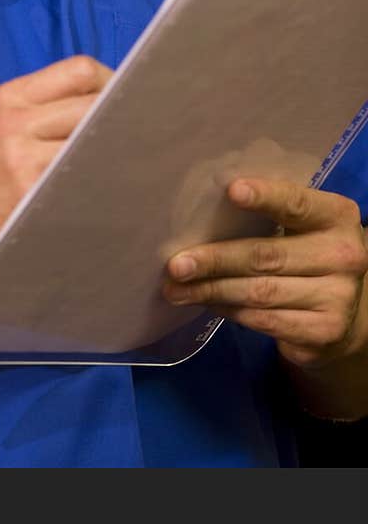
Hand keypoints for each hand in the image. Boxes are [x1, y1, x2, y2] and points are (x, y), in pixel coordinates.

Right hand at [0, 55, 112, 287]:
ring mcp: (25, 158)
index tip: (122, 101)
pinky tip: (108, 188)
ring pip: (96, 140)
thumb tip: (118, 97)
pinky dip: (105, 179)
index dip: (111, 82)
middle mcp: (17, 121)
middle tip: (132, 136)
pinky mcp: (34, 192)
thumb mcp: (6, 126)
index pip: (80, 70)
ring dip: (118, 151)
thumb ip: (51, 106)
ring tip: (124, 163)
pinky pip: (87, 176)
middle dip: (120, 117)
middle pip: (95, 103)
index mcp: (13, 97)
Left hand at [162, 178, 367, 370]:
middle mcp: (344, 256)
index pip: (297, 203)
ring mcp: (337, 298)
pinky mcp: (323, 333)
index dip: (265, 196)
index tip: (231, 190)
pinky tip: (207, 304)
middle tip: (175, 265)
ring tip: (176, 289)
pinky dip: (229, 311)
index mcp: (336, 216)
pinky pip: (263, 320)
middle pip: (266, 256)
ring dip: (211, 291)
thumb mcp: (302, 226)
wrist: (348, 308)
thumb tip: (202, 214)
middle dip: (215, 260)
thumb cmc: (308, 250)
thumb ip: (270, 214)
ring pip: (259, 293)